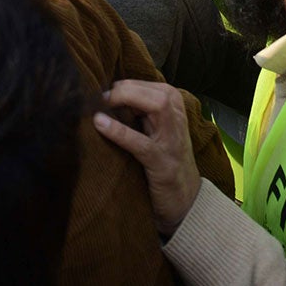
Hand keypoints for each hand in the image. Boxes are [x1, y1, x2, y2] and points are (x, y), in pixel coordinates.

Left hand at [93, 79, 201, 236]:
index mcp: (176, 111)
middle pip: (156, 92)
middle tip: (101, 98)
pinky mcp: (162, 164)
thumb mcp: (158, 132)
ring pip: (157, 106)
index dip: (127, 85)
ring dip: (127, 99)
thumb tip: (111, 97)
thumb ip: (143, 114)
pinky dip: (119, 131)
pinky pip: (140, 143)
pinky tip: (100, 124)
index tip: (105, 92)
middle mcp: (178, 122)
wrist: (186, 200)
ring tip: (102, 104)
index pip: (152, 86)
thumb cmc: (165, 162)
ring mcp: (172, 142)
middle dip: (126, 88)